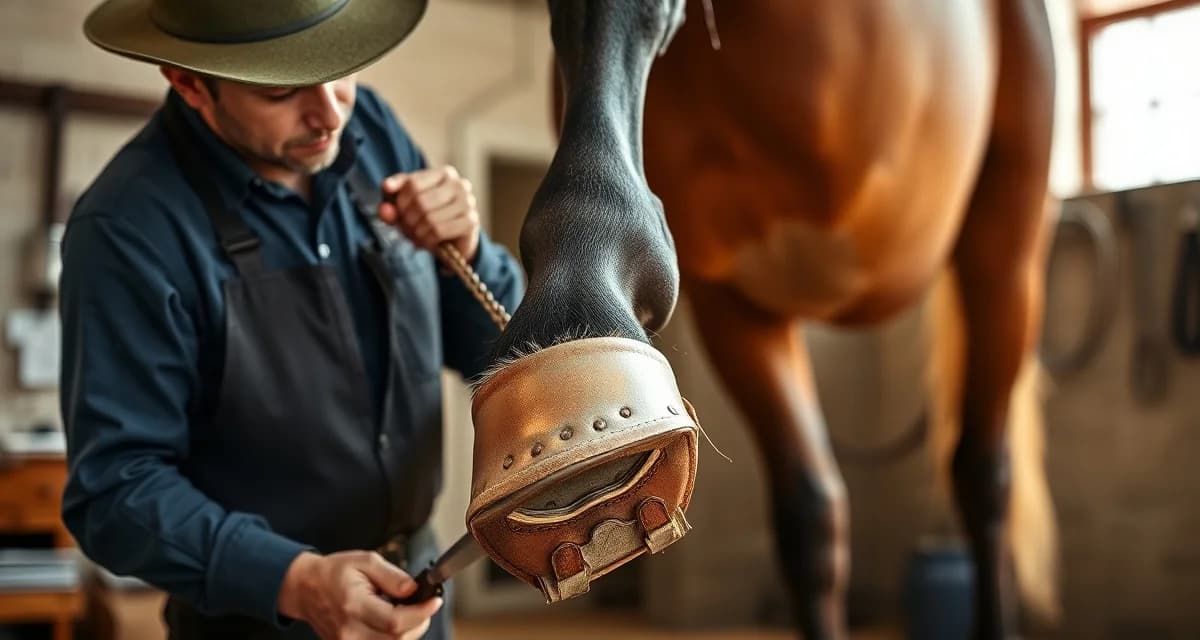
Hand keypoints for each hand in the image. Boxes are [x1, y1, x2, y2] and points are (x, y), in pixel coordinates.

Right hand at [278, 551, 442, 639]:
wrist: (307, 589)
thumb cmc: (335, 573)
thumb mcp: (365, 561)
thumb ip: (393, 576)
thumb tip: (415, 589)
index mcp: (353, 605)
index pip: (395, 622)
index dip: (421, 613)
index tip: (435, 601)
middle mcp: (349, 631)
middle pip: (397, 639)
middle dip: (419, 622)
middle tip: (424, 605)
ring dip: (409, 632)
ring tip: (406, 611)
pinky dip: (395, 637)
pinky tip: (393, 622)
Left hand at [379, 166, 480, 263]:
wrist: (455, 241)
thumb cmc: (429, 217)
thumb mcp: (407, 207)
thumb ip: (392, 205)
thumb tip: (383, 210)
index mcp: (444, 173)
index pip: (412, 184)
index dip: (400, 202)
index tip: (399, 213)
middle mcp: (460, 184)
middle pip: (421, 201)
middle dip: (408, 220)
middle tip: (407, 228)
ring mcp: (468, 202)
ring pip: (430, 218)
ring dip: (417, 232)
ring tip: (417, 236)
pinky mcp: (470, 221)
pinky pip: (439, 231)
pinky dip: (428, 240)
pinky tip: (428, 241)